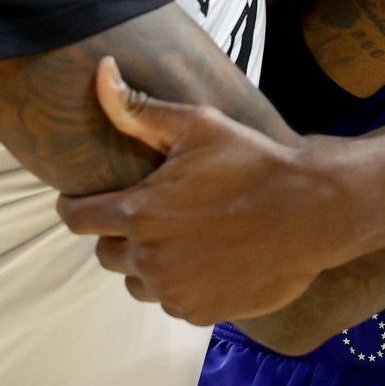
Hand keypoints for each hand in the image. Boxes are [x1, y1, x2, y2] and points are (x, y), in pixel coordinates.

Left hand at [56, 59, 353, 323]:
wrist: (311, 213)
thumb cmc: (254, 164)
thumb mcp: (197, 125)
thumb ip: (138, 108)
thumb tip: (100, 73)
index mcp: (139, 213)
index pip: (78, 218)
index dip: (73, 206)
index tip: (80, 200)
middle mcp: (149, 259)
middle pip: (105, 254)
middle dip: (116, 233)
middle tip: (147, 212)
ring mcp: (175, 291)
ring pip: (137, 282)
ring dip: (146, 262)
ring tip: (177, 237)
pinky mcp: (201, 312)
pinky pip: (172, 301)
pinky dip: (179, 283)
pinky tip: (205, 258)